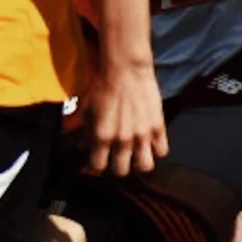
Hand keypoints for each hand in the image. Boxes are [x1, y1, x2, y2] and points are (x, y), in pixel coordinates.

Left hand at [81, 55, 166, 177]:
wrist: (126, 70)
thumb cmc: (102, 87)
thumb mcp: (85, 109)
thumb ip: (81, 131)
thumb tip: (79, 147)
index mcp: (102, 136)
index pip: (97, 167)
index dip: (93, 169)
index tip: (92, 166)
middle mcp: (123, 139)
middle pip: (121, 172)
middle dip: (115, 168)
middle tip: (114, 160)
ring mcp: (143, 135)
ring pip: (145, 167)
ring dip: (138, 164)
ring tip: (133, 157)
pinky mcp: (158, 127)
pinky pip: (162, 151)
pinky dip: (155, 151)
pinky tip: (148, 145)